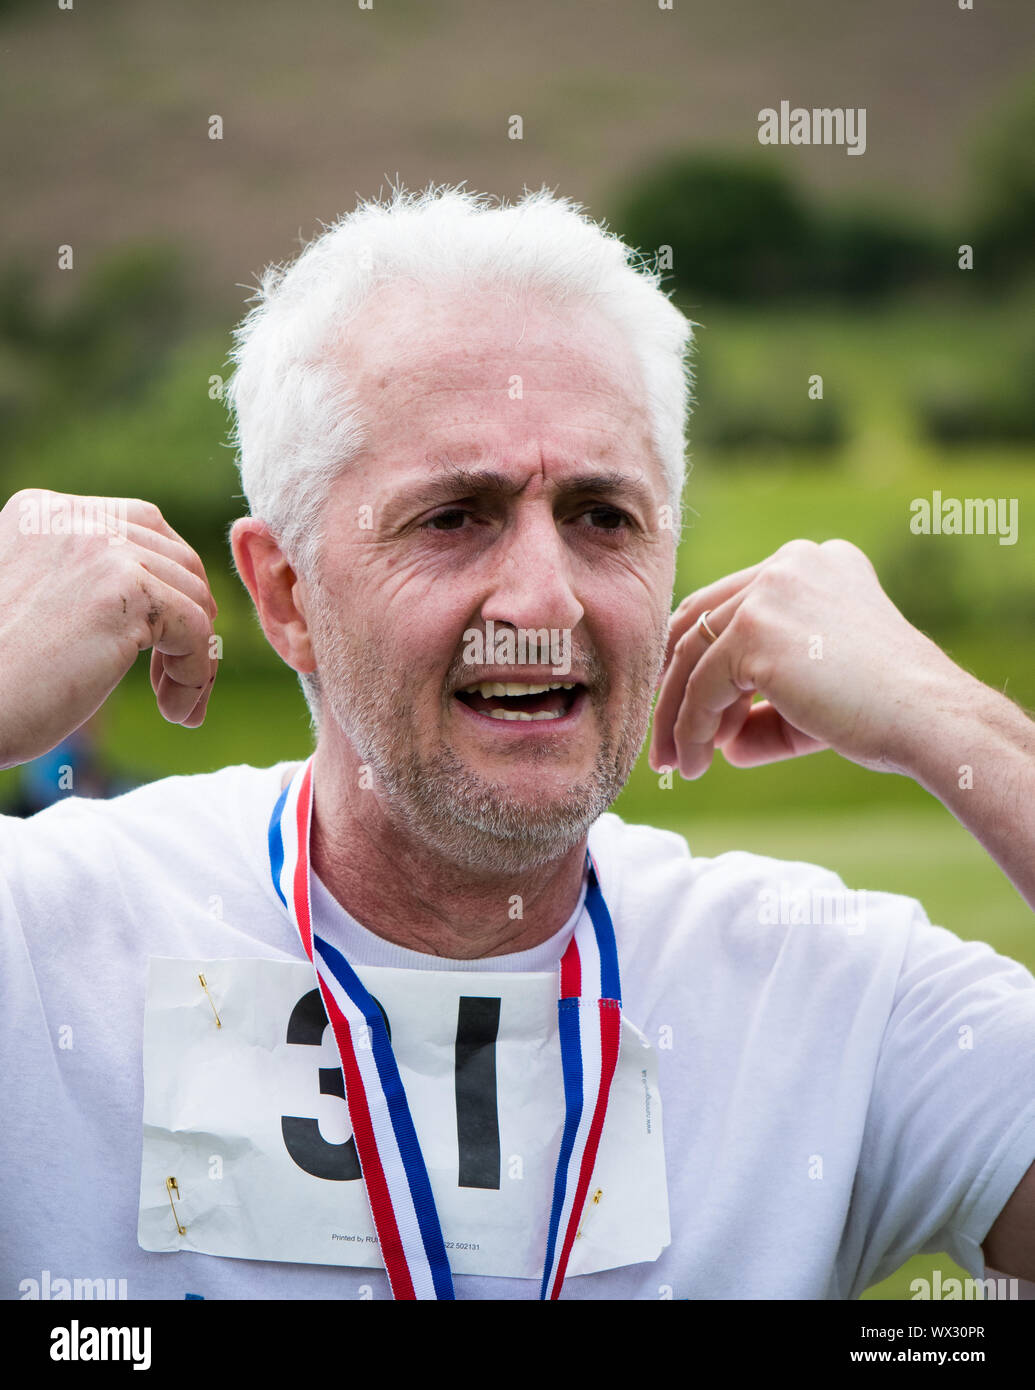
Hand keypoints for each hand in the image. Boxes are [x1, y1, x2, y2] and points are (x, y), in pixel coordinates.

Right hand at [0, 490, 218, 769]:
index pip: (143, 527)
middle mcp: (73, 518)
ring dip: (194, 656)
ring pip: (194, 597)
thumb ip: (86, 580)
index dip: (170, 586)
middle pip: (178, 559)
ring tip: (172, 701)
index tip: (166, 640)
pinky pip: (198, 630)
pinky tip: (173, 709)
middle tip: (175, 676)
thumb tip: (171, 596)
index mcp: (44, 513)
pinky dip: (197, 675)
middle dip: (189, 620)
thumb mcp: (39, 603)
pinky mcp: (126, 591)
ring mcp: (101, 549)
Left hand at [649, 538, 969, 780]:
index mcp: (811, 564)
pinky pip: (702, 688)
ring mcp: (769, 592)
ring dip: (678, 716)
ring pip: (692, 656)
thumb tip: (720, 741)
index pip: (728, 602)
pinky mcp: (756, 631)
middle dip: (673, 687)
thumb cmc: (885, 714)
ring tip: (675, 764)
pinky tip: (694, 763)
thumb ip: (763, 710)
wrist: (929, 720)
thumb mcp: (815, 700)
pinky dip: (691, 729)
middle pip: (699, 623)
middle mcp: (787, 564)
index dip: (694, 653)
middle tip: (661, 742)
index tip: (678, 702)